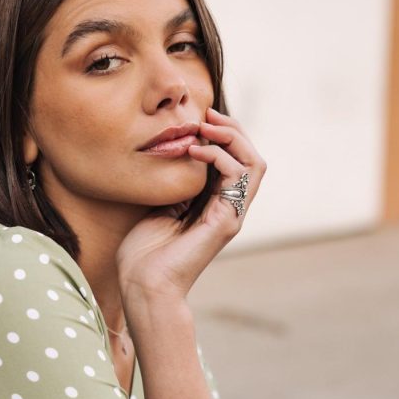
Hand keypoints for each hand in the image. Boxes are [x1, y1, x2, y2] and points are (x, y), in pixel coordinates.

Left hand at [116, 107, 265, 301]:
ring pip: (254, 164)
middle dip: (233, 129)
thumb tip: (173, 148)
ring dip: (232, 137)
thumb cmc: (143, 252)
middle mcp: (228, 209)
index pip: (234, 160)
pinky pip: (238, 177)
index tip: (198, 117)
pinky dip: (220, 156)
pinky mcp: (227, 222)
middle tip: (206, 114)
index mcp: (213, 205)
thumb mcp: (157, 204)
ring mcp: (231, 216)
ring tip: (204, 126)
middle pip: (251, 157)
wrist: (144, 285)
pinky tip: (195, 150)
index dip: (222, 133)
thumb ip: (172, 181)